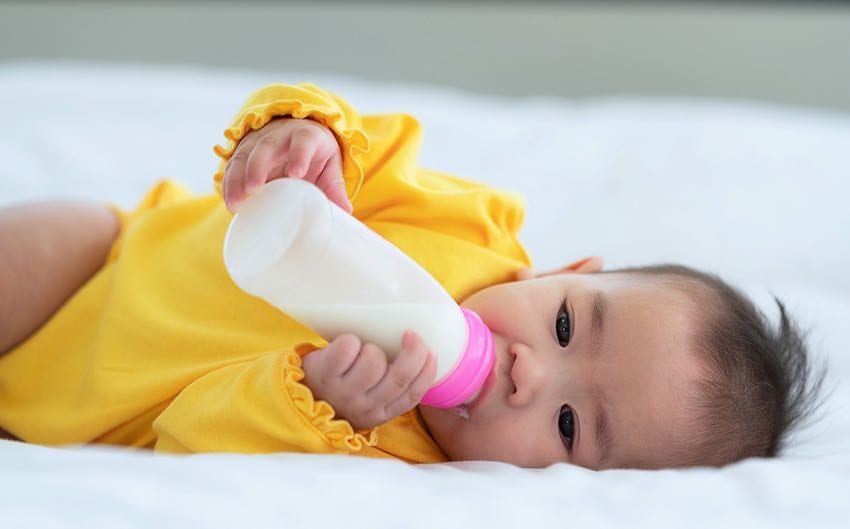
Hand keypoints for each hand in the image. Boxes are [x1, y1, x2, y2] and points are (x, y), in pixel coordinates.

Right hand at [222, 118, 350, 213]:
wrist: (297, 133)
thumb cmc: (316, 154)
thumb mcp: (329, 165)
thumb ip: (334, 187)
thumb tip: (345, 212)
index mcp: (306, 136)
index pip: (303, 141)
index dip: (298, 155)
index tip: (295, 173)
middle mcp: (279, 136)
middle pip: (266, 147)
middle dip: (257, 167)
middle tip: (254, 188)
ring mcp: (258, 143)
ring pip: (244, 156)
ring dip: (237, 179)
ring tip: (236, 203)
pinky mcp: (244, 153)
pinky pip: (232, 167)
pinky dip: (229, 184)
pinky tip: (230, 202)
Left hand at [301, 331, 436, 429]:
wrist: (301, 395)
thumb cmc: (344, 390)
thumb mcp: (371, 398)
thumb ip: (392, 384)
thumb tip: (419, 352)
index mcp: (381, 413)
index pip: (413, 395)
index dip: (426, 371)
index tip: (430, 351)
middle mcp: (364, 406)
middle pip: (398, 377)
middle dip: (412, 352)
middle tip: (411, 335)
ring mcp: (344, 391)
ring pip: (373, 361)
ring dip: (372, 348)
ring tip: (362, 350)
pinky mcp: (326, 373)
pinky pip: (348, 347)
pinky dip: (350, 341)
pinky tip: (346, 347)